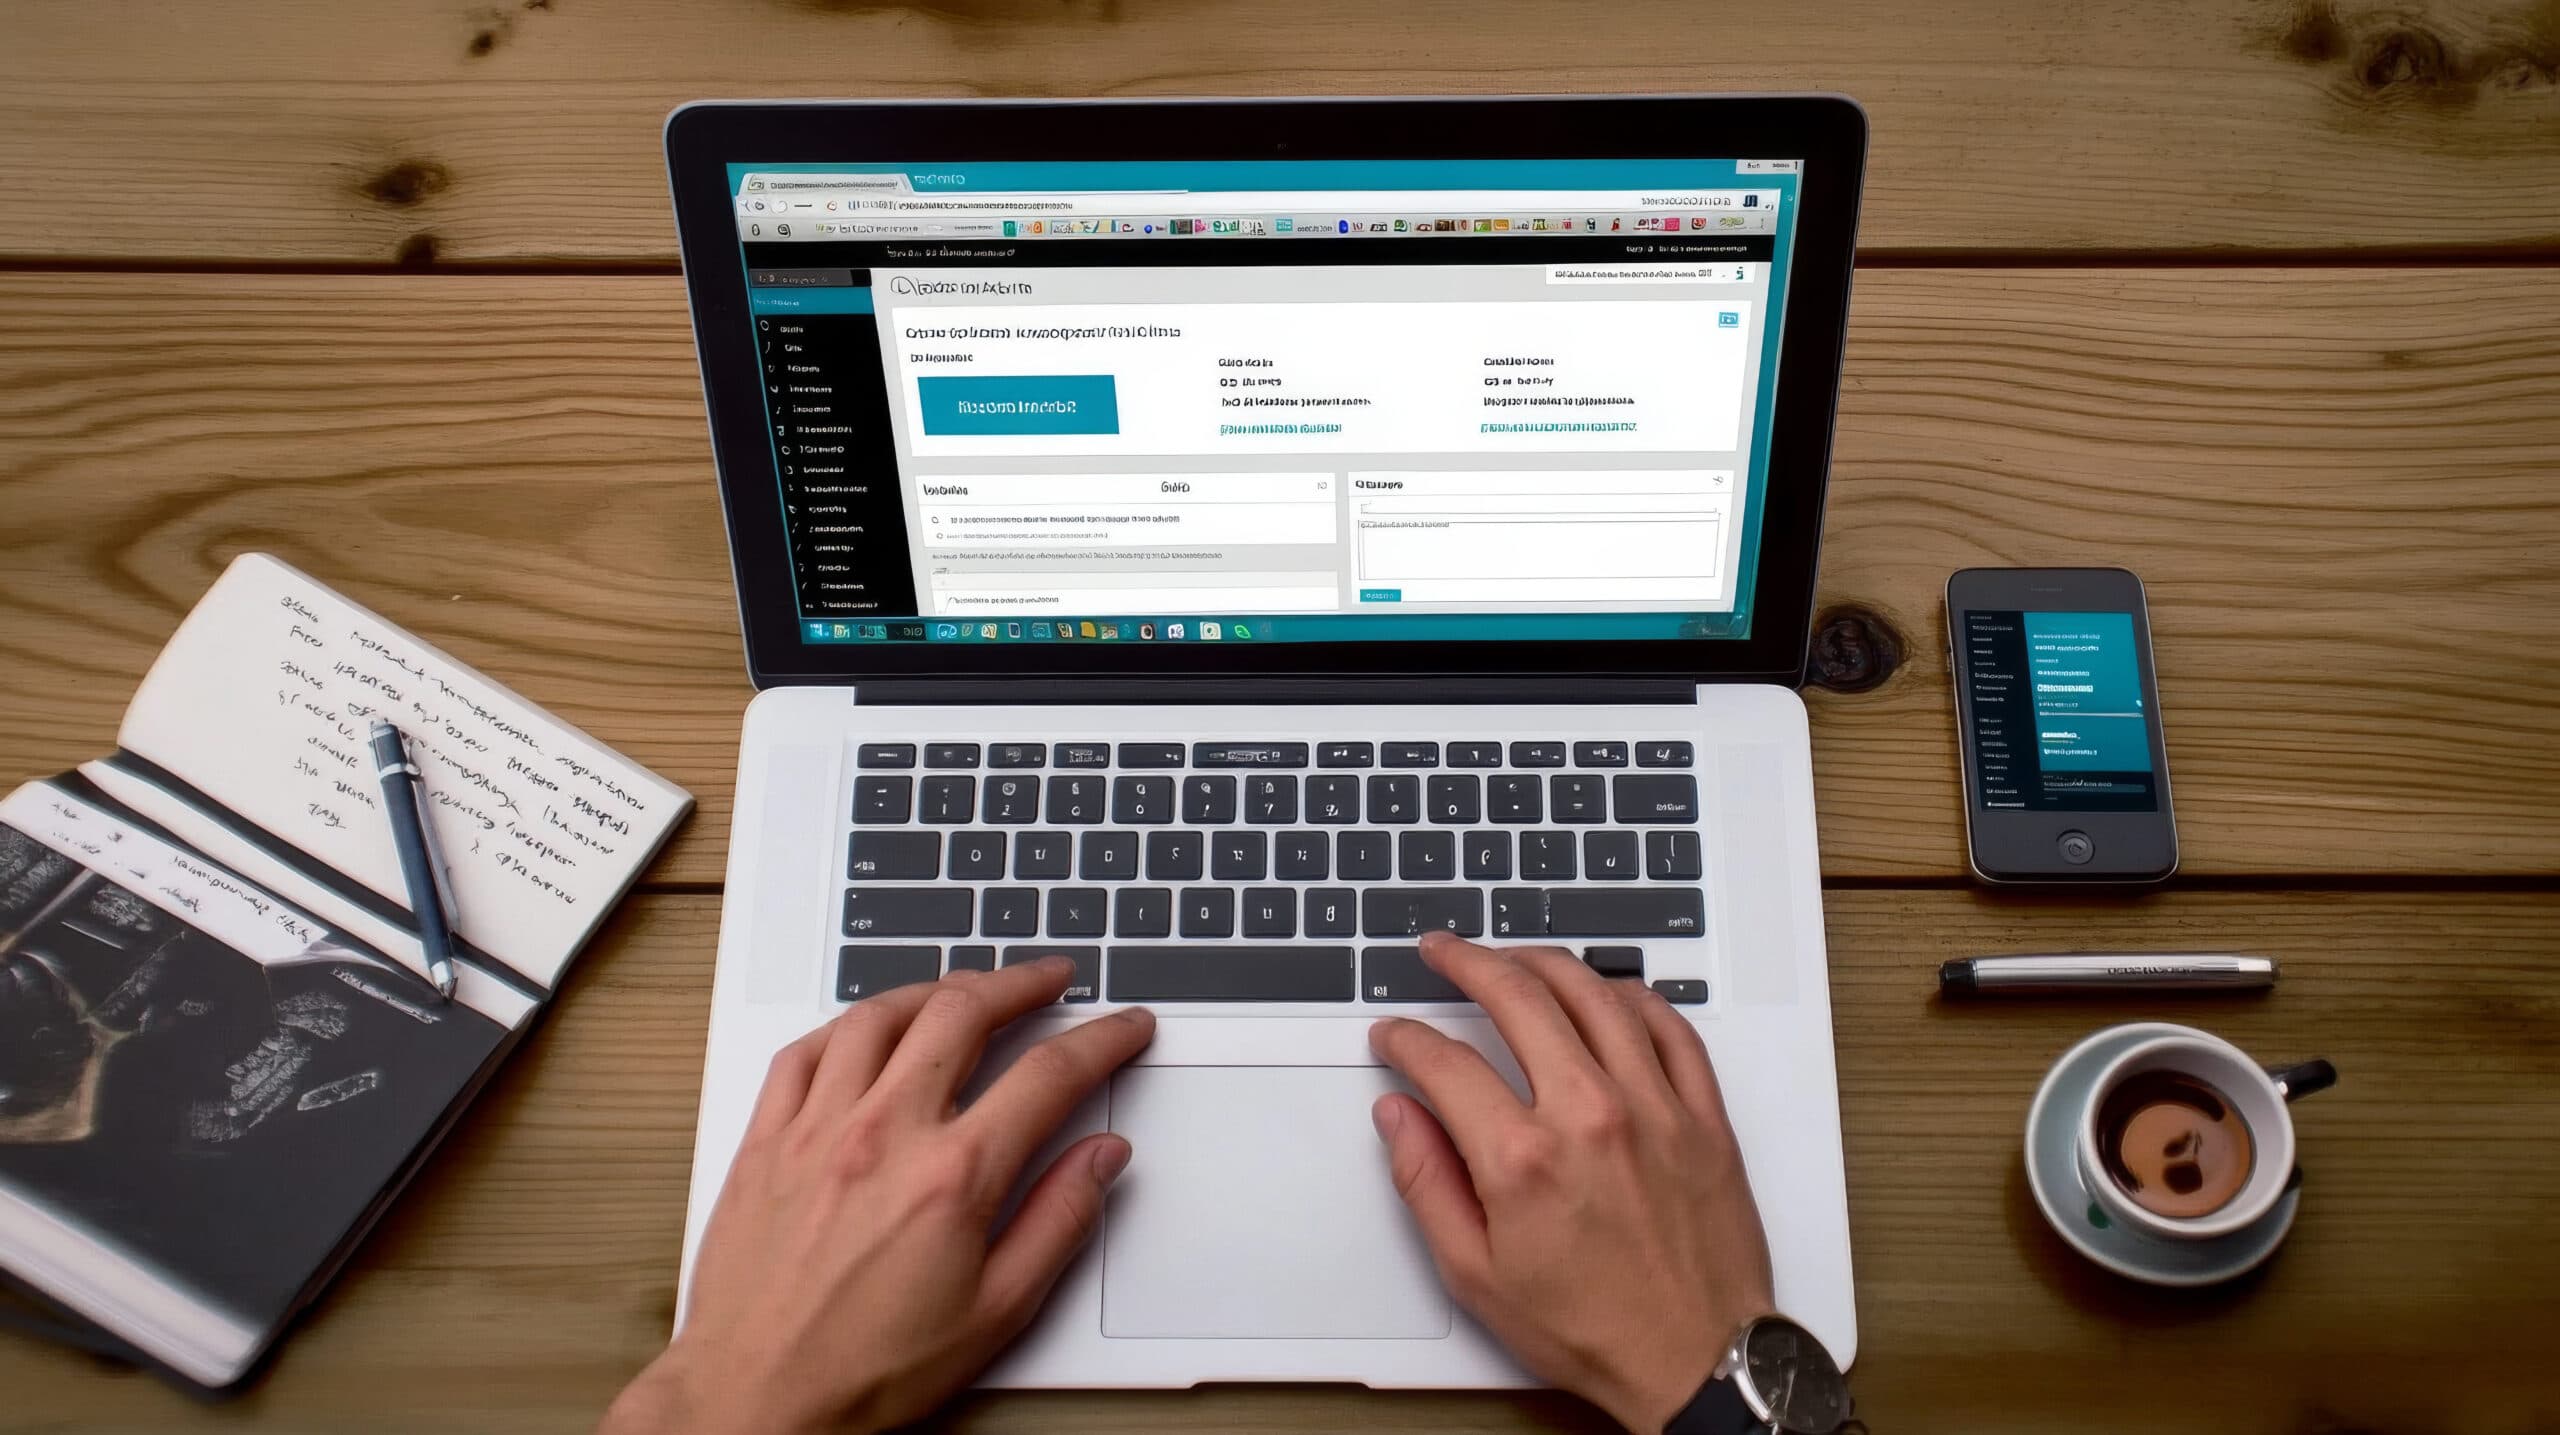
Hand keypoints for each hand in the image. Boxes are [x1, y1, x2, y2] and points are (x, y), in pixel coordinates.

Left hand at [600, 958, 1154, 1434]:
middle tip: (1050, 979)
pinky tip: (866, 1029)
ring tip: (966, 988)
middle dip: (1021, 982)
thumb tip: (1102, 1158)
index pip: (1049, 1075)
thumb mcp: (997, 1313)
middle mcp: (884, 1134)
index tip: (1124, 1026)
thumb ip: (1059, 1222)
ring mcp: (816, 1130)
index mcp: (953, 1177)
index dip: (1102, 1038)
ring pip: (880, 1015)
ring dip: (935, 988)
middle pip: (963, 1012)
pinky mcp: (764, 1141)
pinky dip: (844, 1026)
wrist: (757, 1400)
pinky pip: (803, 1052)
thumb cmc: (867, 1370)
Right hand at [1369, 932, 1773, 1432]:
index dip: (1407, 1037)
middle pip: (1518, 997)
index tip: (1395, 1035)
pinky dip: (1633, 997)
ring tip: (1516, 956)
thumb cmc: (1594, 1330)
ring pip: (1595, 995)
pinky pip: (1671, 1027)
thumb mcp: (1476, 1275)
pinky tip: (1607, 993)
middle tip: (1443, 951)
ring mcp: (1654, 1108)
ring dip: (1545, 961)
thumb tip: (1399, 1116)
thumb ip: (1427, 1183)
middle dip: (1467, 961)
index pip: (1445, 1062)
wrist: (1697, 1361)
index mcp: (1522, 1159)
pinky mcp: (1703, 1116)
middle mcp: (1589, 1116)